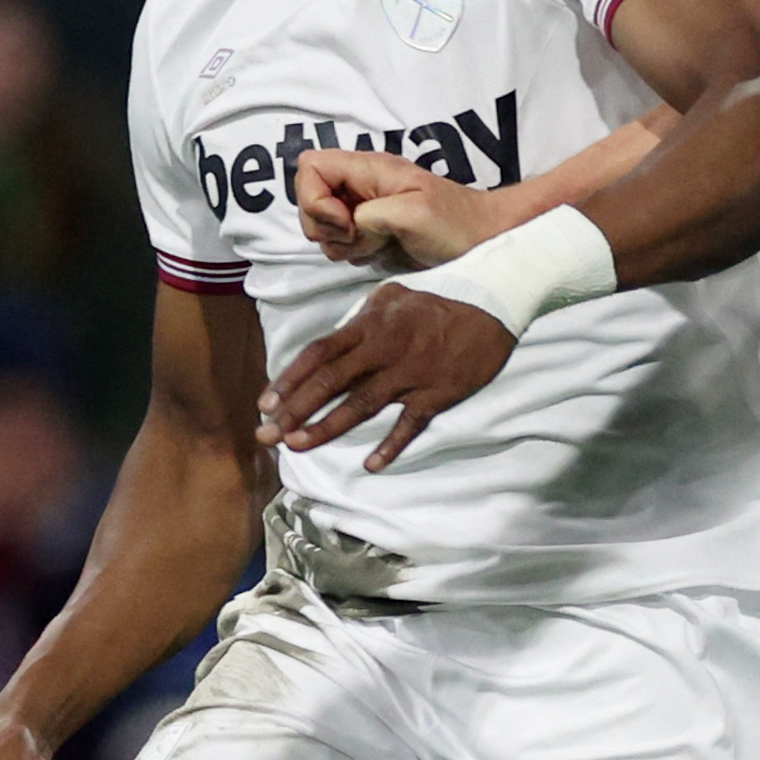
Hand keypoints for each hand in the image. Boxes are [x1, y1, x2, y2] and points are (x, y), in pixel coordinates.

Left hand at [256, 284, 515, 469]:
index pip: (319, 354)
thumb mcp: (393, 295)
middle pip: (331, 381)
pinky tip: (370, 464)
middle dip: (295, 409)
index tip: (266, 404)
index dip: (290, 380)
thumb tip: (338, 340)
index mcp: (369, 325)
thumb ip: (362, 318)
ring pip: (362, 404)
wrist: (492, 300)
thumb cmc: (440, 297)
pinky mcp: (439, 392)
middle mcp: (384, 349)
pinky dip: (391, 444)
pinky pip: (411, 423)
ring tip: (297, 445)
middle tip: (266, 435)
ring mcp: (411, 373)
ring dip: (327, 426)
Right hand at [291, 145, 463, 268]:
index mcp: (368, 169)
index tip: (346, 222)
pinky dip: (352, 252)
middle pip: (308, 199)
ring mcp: (363, 208)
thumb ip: (370, 214)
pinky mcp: (369, 231)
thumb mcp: (413, 213)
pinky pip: (340, 242)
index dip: (315, 198)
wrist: (483, 242)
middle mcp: (360, 185)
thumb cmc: (456, 224)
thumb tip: (351, 225)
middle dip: (326, 226)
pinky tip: (380, 251)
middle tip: (359, 237)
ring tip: (377, 243)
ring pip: (322, 225)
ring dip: (341, 243)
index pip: (310, 166)